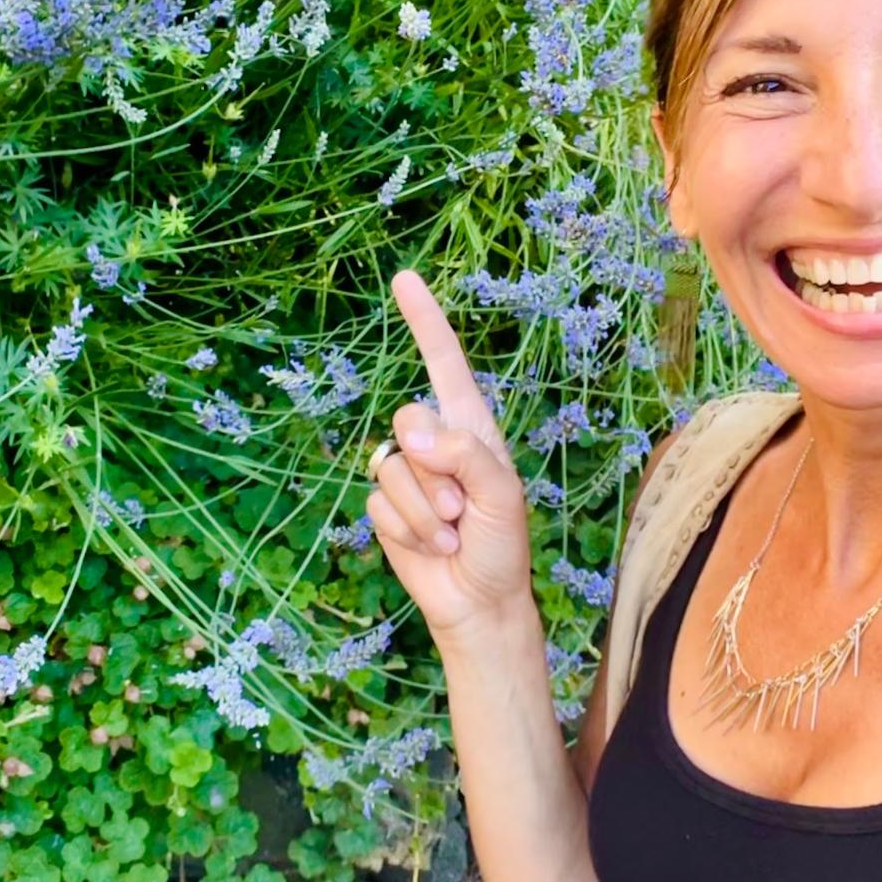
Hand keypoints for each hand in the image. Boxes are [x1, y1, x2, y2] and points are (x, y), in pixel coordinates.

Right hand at [369, 269, 534, 642]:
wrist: (478, 602)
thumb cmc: (503, 544)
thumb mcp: (500, 494)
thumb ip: (462, 454)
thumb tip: (407, 435)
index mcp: (470, 427)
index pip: (444, 363)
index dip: (425, 321)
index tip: (404, 279)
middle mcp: (434, 442)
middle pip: (407, 420)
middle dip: (435, 471)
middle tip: (465, 508)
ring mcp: (407, 474)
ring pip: (391, 469)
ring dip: (427, 513)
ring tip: (455, 533)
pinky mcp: (385, 508)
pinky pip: (379, 504)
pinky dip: (410, 531)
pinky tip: (434, 547)